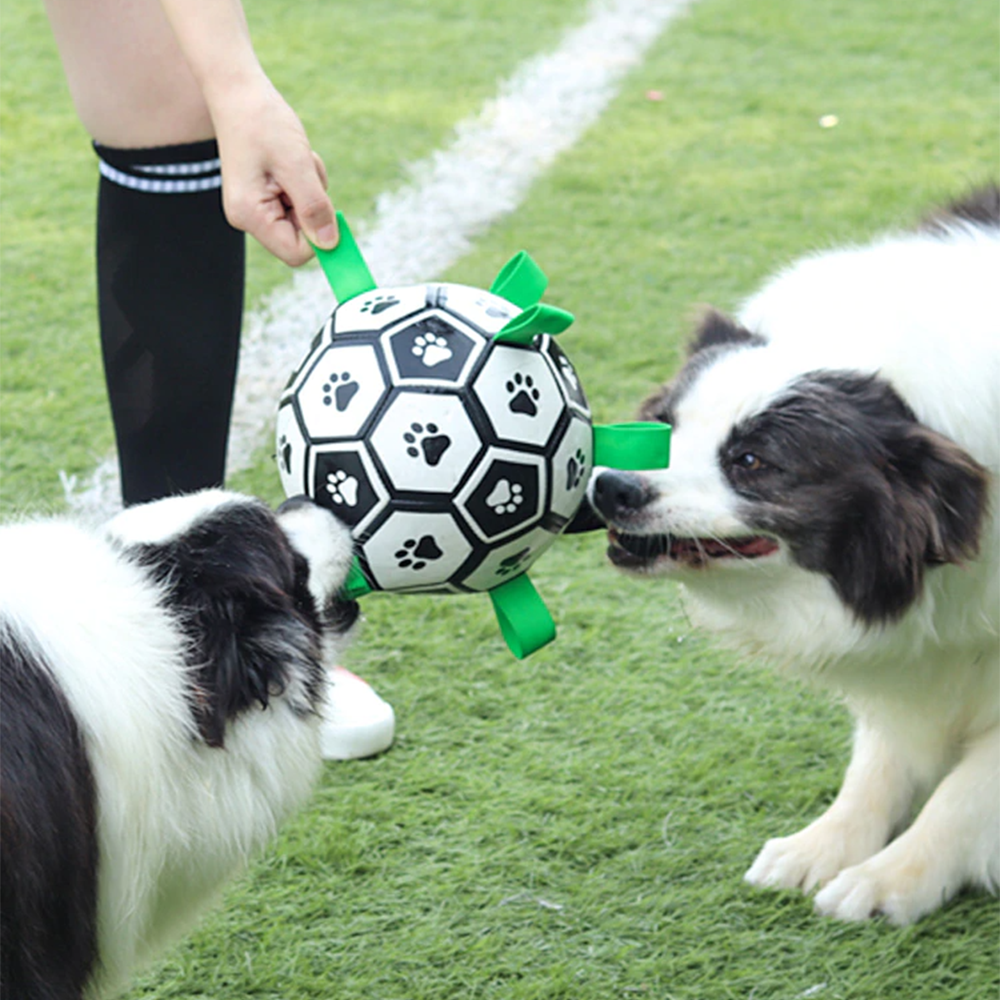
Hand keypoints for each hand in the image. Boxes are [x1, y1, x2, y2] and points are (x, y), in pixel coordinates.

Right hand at [211, 76, 337, 265]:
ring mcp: (255, 208)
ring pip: (303, 216)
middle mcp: (248, 218)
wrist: (239, 92)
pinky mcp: (264, 196)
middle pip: (301, 236)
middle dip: (313, 205)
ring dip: (311, 189)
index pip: (295, 252)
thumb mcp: (296, 164)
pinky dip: (305, 181)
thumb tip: (330, 244)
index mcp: (249, 215)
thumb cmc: (263, 122)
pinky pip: (299, 200)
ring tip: (295, 158)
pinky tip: (292, 157)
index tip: (332, 211)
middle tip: (304, 170)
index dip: (319, 237)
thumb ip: (314, 207)